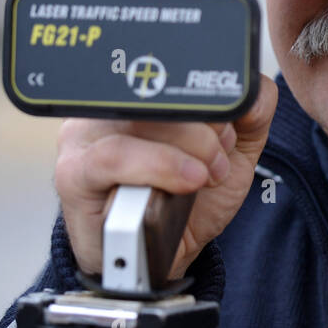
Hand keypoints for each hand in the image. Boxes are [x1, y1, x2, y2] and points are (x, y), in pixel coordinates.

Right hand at [54, 75, 277, 281]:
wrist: (162, 259)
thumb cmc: (187, 200)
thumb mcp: (233, 154)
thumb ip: (251, 115)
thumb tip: (253, 91)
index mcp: (143, 93)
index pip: (172, 68)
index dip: (210, 95)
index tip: (232, 128)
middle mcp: (107, 107)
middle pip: (156, 91)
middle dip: (203, 126)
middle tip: (220, 158)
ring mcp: (84, 138)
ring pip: (137, 122)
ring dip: (186, 149)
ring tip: (204, 175)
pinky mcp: (73, 174)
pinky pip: (112, 158)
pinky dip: (158, 167)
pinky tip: (187, 181)